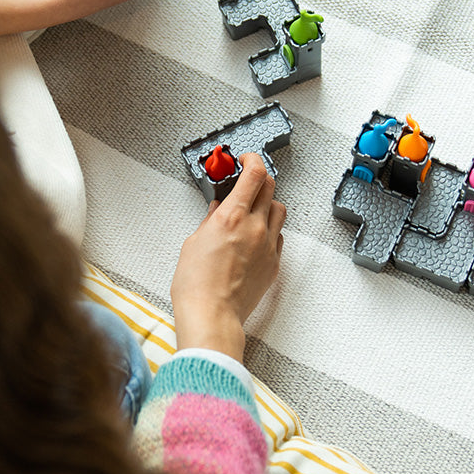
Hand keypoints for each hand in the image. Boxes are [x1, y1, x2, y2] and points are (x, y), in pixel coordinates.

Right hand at [170, 154, 285, 360]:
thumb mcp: (194, 242)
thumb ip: (209, 220)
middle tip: (248, 182)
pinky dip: (269, 231)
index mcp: (231, 216)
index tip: (246, 159)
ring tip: (253, 211)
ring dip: (268, 204)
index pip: (254, 174)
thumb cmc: (196, 284)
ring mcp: (267, 246)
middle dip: (259, 179)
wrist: (212, 315)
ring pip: (279, 210)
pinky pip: (278, 238)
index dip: (253, 159)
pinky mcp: (273, 265)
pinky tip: (254, 239)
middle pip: (270, 187)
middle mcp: (255, 227)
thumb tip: (216, 209)